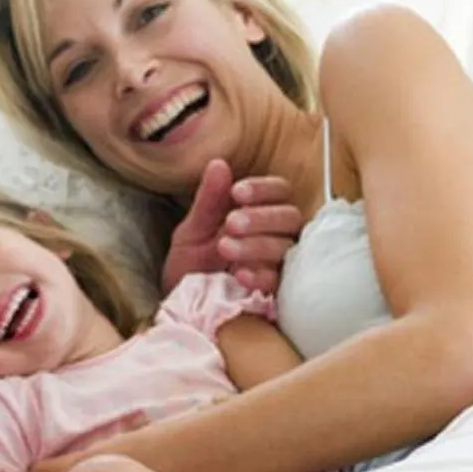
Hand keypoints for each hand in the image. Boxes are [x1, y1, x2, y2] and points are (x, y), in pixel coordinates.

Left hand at [162, 160, 302, 295]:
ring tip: (225, 248)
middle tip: (231, 224)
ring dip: (256, 245)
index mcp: (259, 213)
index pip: (279, 191)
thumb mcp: (192, 231)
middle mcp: (275, 236)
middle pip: (290, 217)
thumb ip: (208, 200)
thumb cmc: (190, 267)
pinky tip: (240, 275)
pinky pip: (280, 282)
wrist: (182, 307)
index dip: (263, 189)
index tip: (237, 193)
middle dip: (261, 217)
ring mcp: (278, 264)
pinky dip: (261, 275)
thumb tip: (219, 164)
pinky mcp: (276, 294)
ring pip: (286, 247)